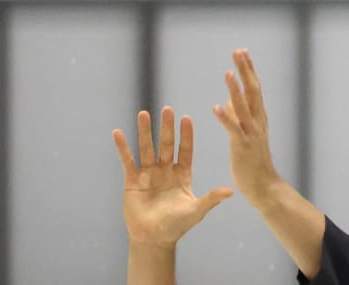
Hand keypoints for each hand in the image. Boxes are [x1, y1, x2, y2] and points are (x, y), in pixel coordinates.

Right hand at [114, 107, 232, 247]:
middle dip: (167, 127)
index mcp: (182, 175)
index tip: (187, 118)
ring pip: (147, 147)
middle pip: (166, 144)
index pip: (185, 150)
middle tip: (168, 109)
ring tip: (144, 113)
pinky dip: (123, 147)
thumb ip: (210, 199)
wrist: (153, 239)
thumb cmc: (176, 226)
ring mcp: (148, 174)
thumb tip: (230, 191)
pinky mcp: (132, 180)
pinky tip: (118, 133)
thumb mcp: (195, 211)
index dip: (186, 135)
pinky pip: (128, 160)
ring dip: (145, 131)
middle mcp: (165, 170)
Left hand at [213, 49, 283, 205]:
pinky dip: (225, 117)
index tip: (242, 52)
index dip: (248, 69)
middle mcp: (258, 121)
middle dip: (245, 71)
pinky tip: (216, 107)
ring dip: (235, 90)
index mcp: (259, 116)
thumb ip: (240, 114)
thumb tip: (231, 97)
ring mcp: (252, 133)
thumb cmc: (253, 159)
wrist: (263, 185)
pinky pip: (233, 129)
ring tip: (228, 73)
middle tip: (238, 52)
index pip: (254, 87)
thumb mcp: (247, 132)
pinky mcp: (243, 146)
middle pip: (252, 91)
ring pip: (243, 107)